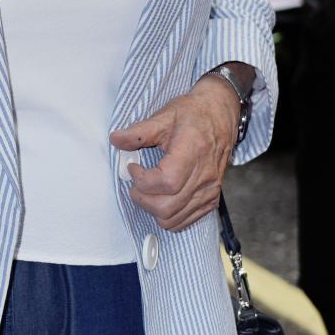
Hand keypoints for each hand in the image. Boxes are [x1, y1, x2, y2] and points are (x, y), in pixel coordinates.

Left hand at [110, 77, 239, 230]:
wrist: (220, 115)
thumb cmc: (194, 114)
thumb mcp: (164, 117)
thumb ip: (138, 132)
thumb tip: (115, 140)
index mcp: (193, 152)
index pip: (165, 182)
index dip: (142, 180)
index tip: (133, 168)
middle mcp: (205, 175)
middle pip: (167, 207)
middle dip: (142, 198)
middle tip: (136, 182)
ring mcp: (210, 189)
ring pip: (174, 219)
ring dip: (152, 209)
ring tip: (147, 190)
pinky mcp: (212, 198)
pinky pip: (186, 220)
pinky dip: (168, 215)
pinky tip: (162, 197)